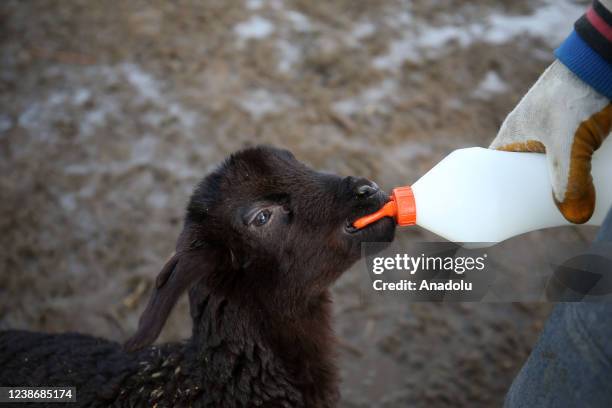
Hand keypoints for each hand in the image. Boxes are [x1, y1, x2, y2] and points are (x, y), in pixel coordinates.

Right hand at [490, 60, 610, 223]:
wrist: (604, 59)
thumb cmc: (576, 95)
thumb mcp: (571, 145)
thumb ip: (570, 181)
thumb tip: (575, 216)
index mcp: (512, 133)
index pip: (493, 168)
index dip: (496, 189)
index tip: (507, 210)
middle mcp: (527, 129)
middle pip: (522, 168)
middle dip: (534, 189)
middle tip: (546, 211)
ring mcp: (550, 123)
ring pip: (548, 159)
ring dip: (558, 176)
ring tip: (570, 196)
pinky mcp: (573, 120)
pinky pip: (567, 148)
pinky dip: (574, 163)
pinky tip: (587, 175)